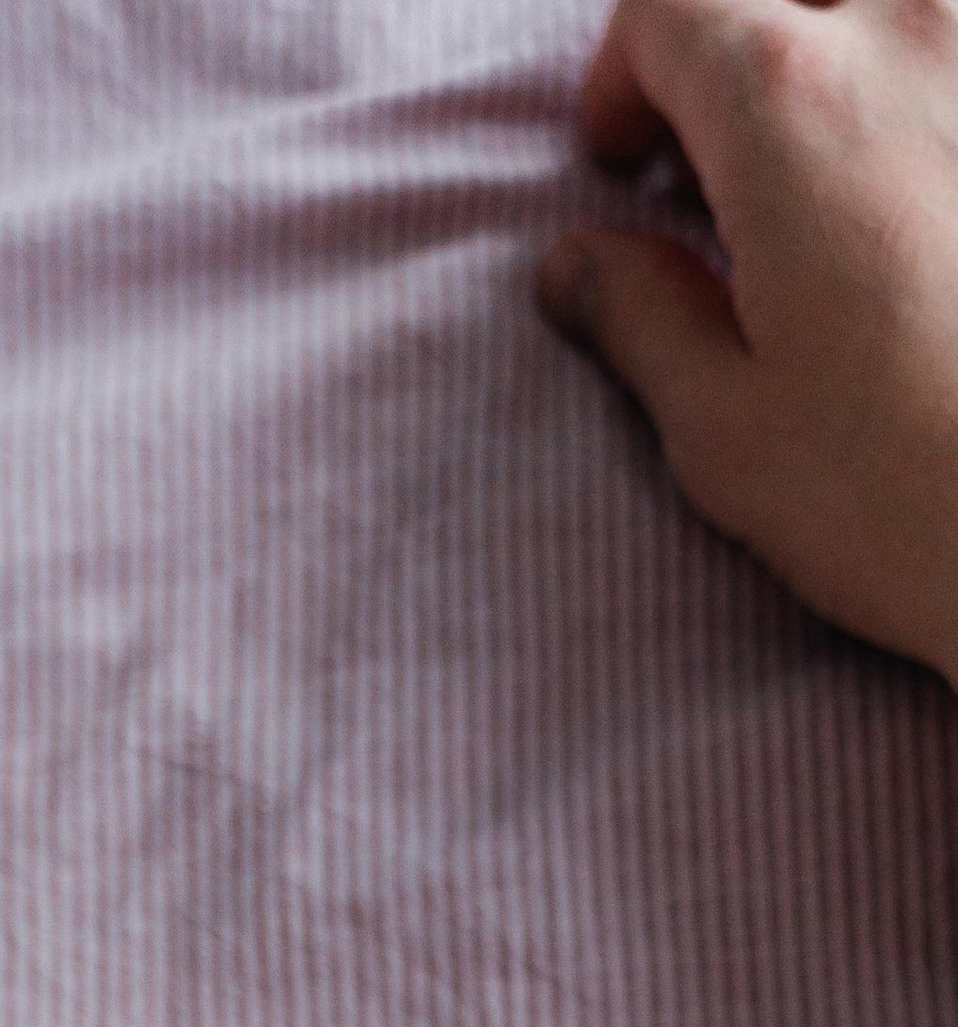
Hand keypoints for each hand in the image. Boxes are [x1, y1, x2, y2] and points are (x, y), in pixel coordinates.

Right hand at [539, 0, 957, 683]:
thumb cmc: (920, 501)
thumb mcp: (731, 435)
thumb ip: (641, 319)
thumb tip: (581, 264)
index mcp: (790, 100)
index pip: (669, 5)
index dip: (623, 81)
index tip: (626, 163)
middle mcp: (917, 32)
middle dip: (739, 48)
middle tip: (728, 153)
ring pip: (904, 9)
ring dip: (853, 64)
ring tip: (840, 169)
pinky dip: (937, 109)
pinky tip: (931, 198)